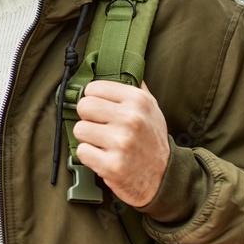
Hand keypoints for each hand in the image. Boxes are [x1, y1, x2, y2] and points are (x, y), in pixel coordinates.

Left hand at [73, 80, 169, 207]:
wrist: (164, 178)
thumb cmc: (152, 140)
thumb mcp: (152, 107)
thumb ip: (135, 87)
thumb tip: (117, 66)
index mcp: (138, 100)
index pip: (94, 88)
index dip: (94, 99)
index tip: (101, 109)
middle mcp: (130, 118)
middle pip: (83, 106)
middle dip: (88, 118)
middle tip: (100, 127)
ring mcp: (121, 142)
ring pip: (79, 129)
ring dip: (88, 138)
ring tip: (103, 143)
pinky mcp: (111, 165)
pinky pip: (82, 152)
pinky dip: (89, 156)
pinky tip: (103, 157)